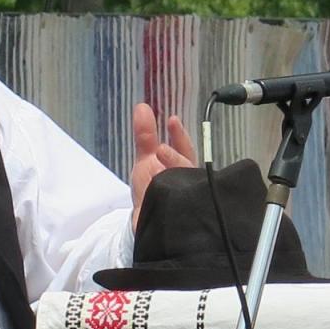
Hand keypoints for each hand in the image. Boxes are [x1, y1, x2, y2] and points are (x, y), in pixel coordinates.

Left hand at [130, 103, 195, 228]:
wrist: (147, 222)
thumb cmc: (151, 188)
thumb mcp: (146, 159)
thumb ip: (146, 134)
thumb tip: (141, 107)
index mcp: (182, 168)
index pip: (185, 150)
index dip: (179, 136)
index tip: (172, 121)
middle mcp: (187, 182)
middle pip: (187, 168)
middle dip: (175, 158)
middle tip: (160, 151)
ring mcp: (184, 201)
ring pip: (186, 188)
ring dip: (173, 177)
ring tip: (158, 170)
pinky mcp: (179, 220)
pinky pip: (178, 213)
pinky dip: (168, 205)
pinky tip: (160, 200)